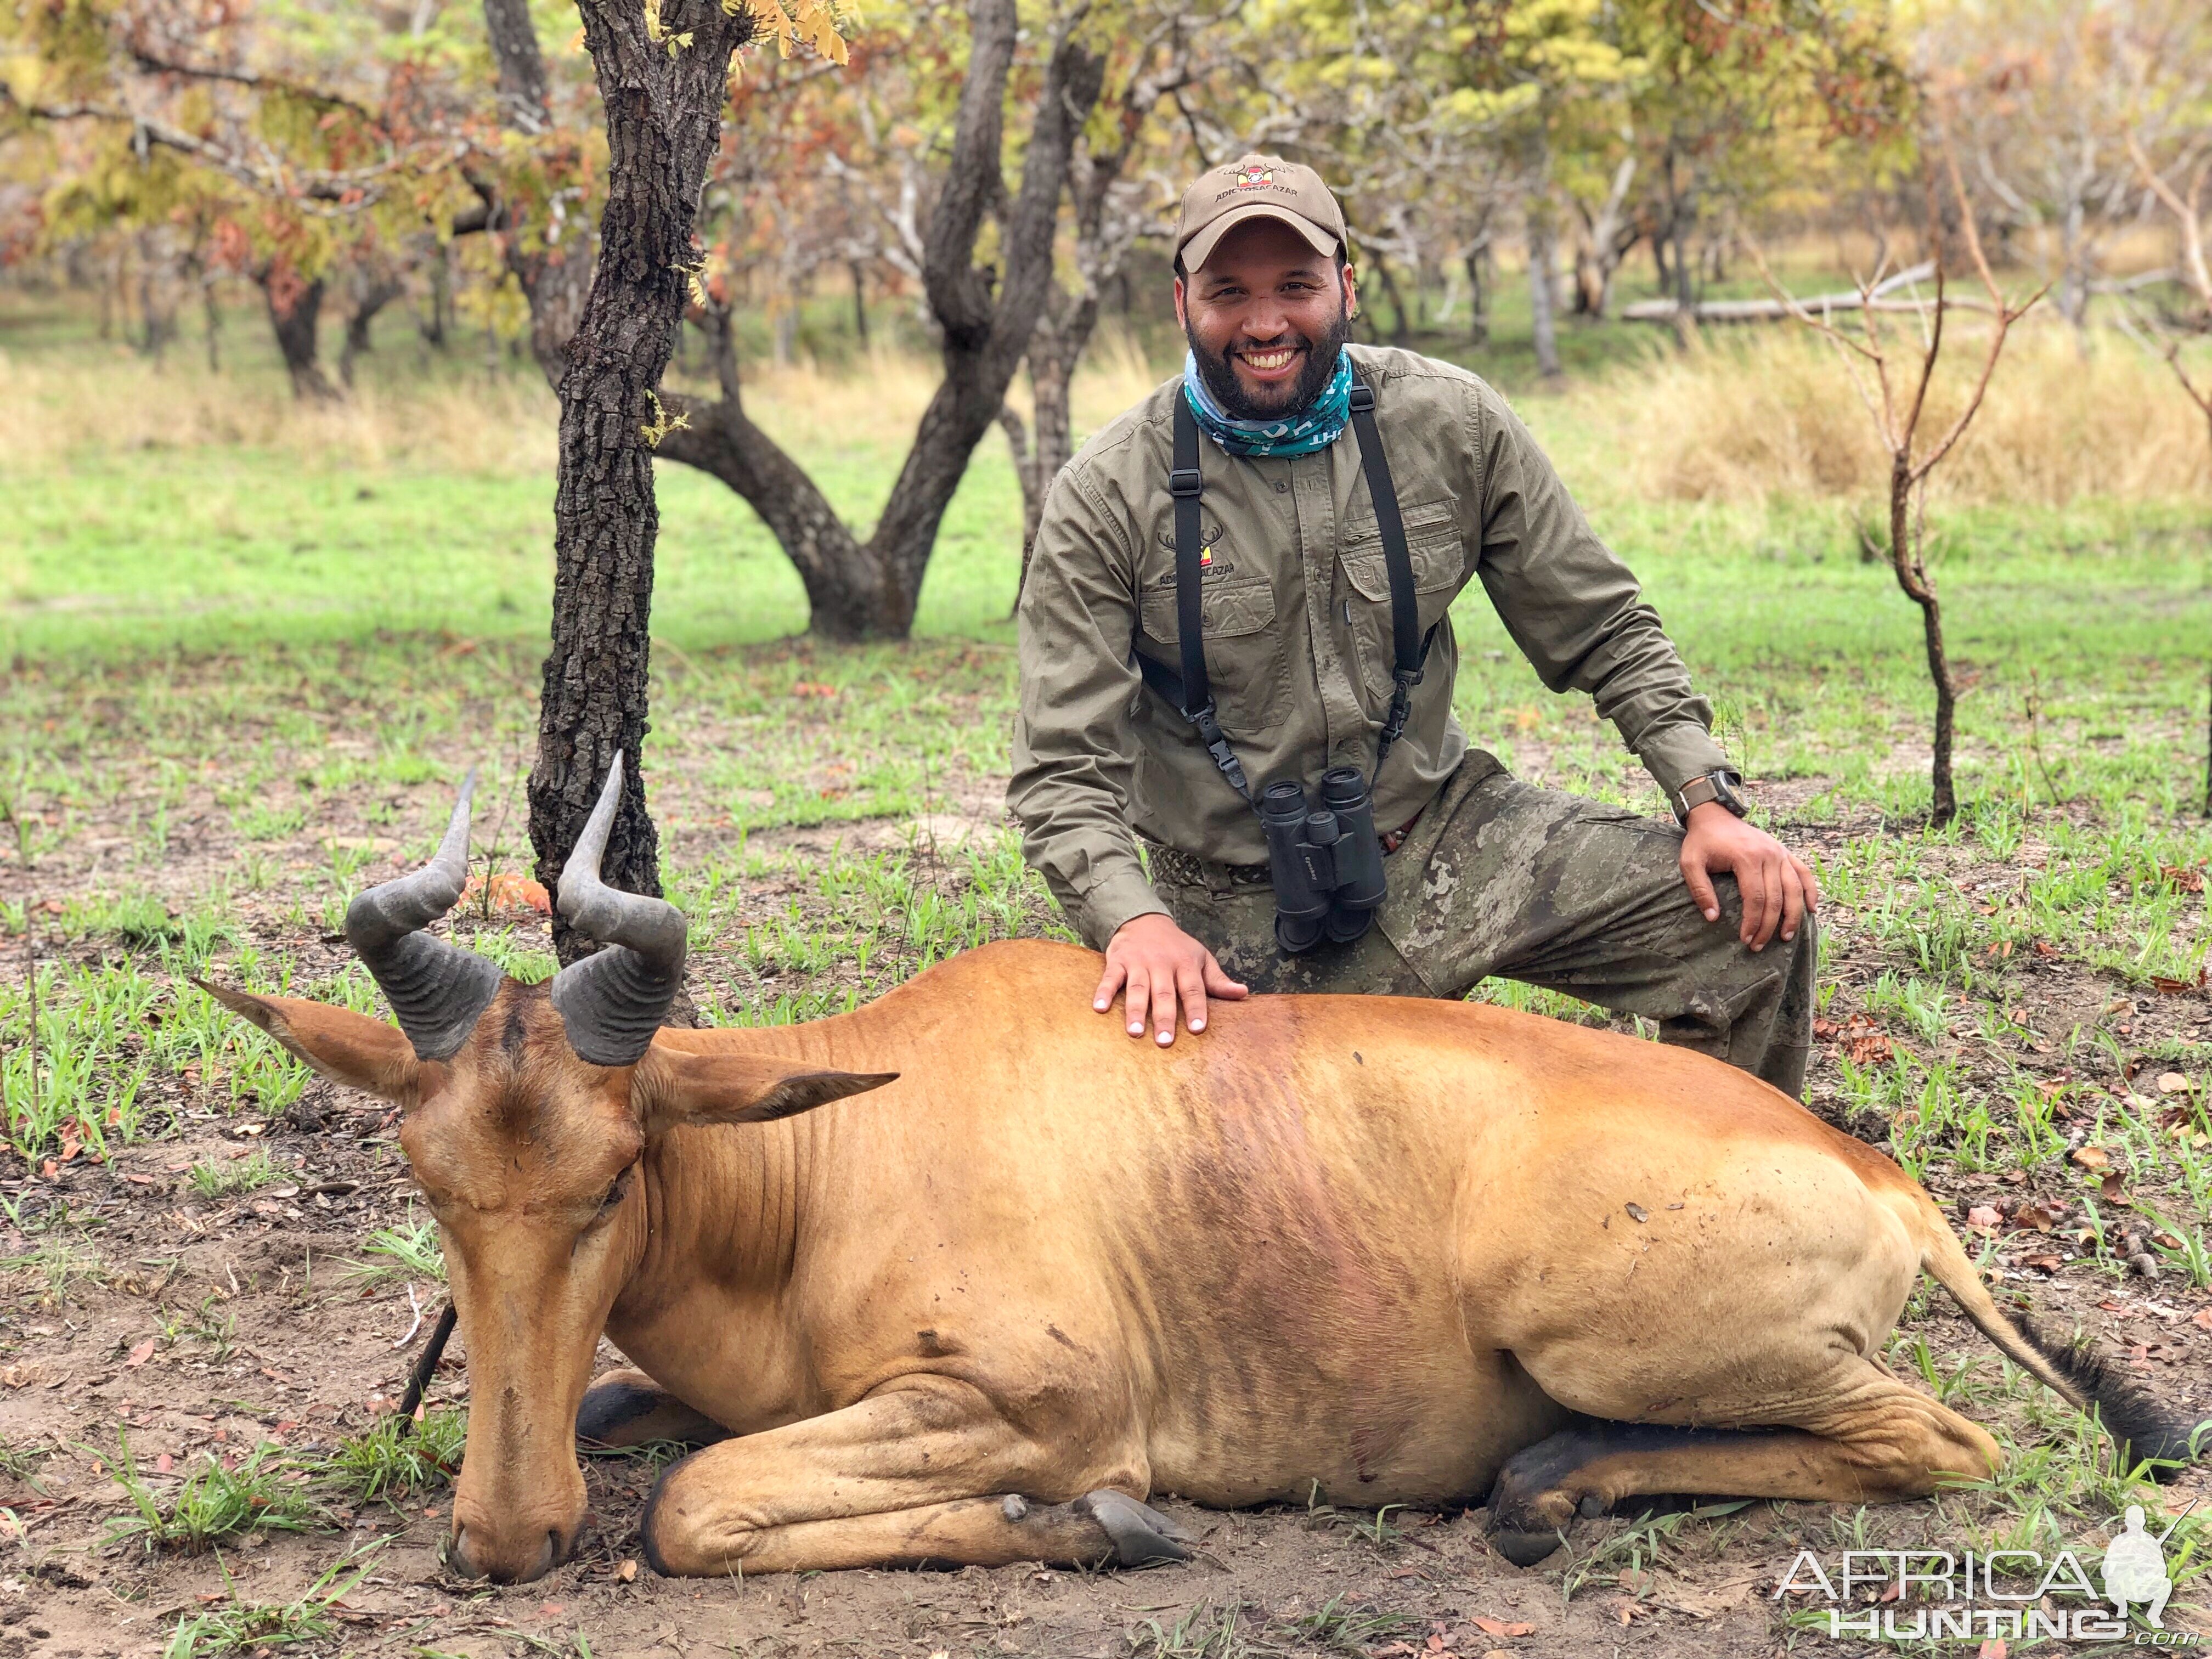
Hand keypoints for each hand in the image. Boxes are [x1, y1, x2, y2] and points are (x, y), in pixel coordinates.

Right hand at [1093, 914, 1248, 1046]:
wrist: (1144, 920)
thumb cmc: (1177, 947)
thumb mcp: (1201, 958)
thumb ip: (1218, 980)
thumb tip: (1242, 994)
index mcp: (1186, 964)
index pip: (1193, 988)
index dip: (1195, 1008)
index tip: (1197, 1029)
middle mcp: (1163, 963)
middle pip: (1164, 993)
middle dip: (1165, 1017)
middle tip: (1165, 1041)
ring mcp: (1139, 962)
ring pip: (1138, 988)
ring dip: (1135, 1010)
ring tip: (1134, 1032)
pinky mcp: (1118, 960)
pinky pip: (1111, 978)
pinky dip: (1104, 992)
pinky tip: (1099, 1008)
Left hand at [1678, 802, 1819, 952]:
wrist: (1715, 815)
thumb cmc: (1702, 841)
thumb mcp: (1690, 863)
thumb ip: (1699, 890)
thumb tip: (1713, 918)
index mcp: (1747, 857)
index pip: (1755, 898)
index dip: (1752, 922)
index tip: (1745, 939)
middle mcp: (1769, 855)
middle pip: (1776, 898)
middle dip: (1769, 926)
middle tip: (1758, 946)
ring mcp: (1780, 852)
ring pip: (1795, 889)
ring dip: (1793, 915)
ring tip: (1786, 937)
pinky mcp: (1784, 852)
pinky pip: (1803, 873)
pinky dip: (1810, 891)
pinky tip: (1811, 909)